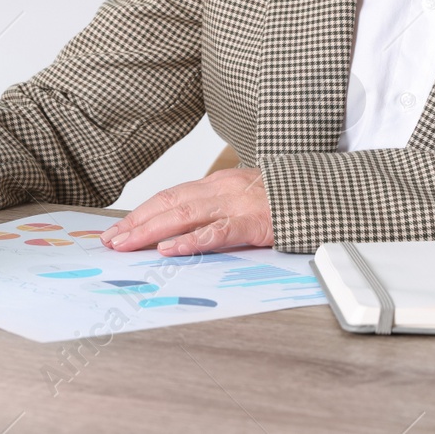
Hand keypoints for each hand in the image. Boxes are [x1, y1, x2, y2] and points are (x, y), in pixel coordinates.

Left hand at [98, 167, 272, 255]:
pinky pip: (220, 232)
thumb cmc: (283, 200)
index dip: (141, 213)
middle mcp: (223, 189)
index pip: (170, 196)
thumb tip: (181, 231)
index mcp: (218, 183)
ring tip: (128, 245)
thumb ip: (215, 210)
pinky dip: (194, 241)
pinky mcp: (256, 222)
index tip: (117, 230)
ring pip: (186, 214)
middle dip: (136, 223)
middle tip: (111, 241)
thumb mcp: (243, 199)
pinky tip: (173, 249)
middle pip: (170, 203)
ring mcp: (238, 204)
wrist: (323, 194)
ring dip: (152, 231)